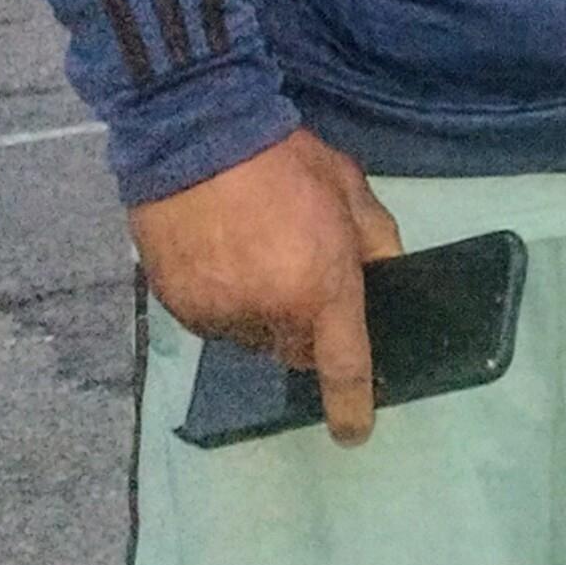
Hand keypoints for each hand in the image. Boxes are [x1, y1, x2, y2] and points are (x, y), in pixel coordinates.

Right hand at [130, 128, 402, 444]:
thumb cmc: (283, 158)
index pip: (344, 367)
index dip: (352, 406)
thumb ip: (377, 240)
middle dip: (306, 331)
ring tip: (255, 261)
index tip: (354, 431)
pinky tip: (221, 260)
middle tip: (301, 281)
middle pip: (296, 352)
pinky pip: (213, 323)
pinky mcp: (180, 305)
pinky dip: (223, 304)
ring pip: (252, 339)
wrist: (195, 133)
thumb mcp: (350, 188)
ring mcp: (220, 313)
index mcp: (323, 289)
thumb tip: (385, 277)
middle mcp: (271, 313)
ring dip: (262, 317)